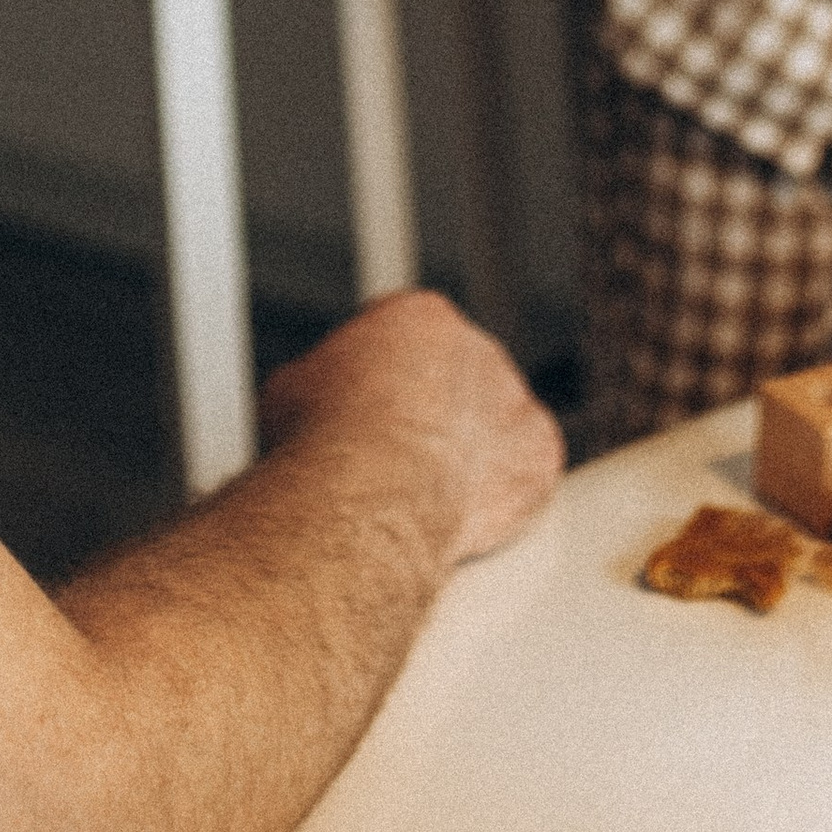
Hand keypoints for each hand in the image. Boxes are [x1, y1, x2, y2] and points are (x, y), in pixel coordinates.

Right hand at [260, 289, 564, 563]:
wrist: (370, 492)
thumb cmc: (326, 443)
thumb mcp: (292, 390)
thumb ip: (320, 382)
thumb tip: (310, 399)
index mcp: (419, 318)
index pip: (407, 338)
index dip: (382, 380)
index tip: (369, 411)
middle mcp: (476, 348)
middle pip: (456, 378)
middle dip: (431, 412)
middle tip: (397, 456)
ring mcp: (513, 401)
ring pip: (496, 423)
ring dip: (469, 449)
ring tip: (424, 491)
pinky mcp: (538, 456)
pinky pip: (526, 471)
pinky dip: (503, 492)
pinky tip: (465, 513)